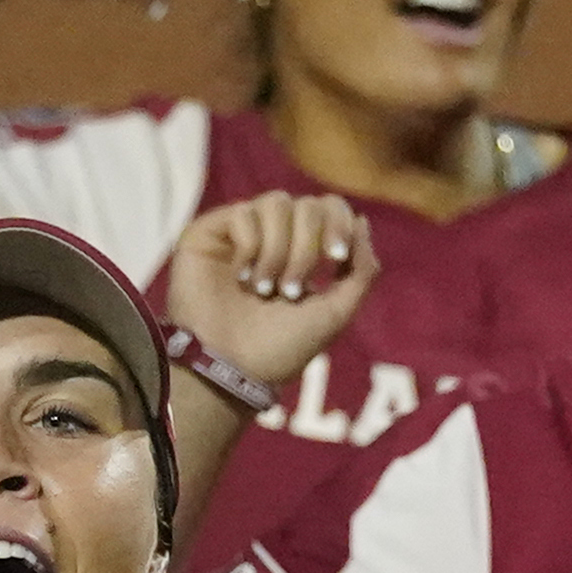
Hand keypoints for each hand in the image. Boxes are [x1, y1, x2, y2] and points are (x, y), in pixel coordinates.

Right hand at [159, 190, 375, 389]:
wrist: (230, 369)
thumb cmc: (279, 348)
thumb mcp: (335, 314)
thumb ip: (361, 271)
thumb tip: (362, 221)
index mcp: (303, 250)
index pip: (330, 207)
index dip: (339, 223)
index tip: (336, 257)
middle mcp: (273, 236)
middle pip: (308, 205)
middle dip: (307, 248)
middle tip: (290, 290)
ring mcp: (240, 231)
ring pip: (277, 203)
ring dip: (278, 250)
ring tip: (263, 288)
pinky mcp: (209, 232)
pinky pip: (243, 213)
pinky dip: (249, 247)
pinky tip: (239, 277)